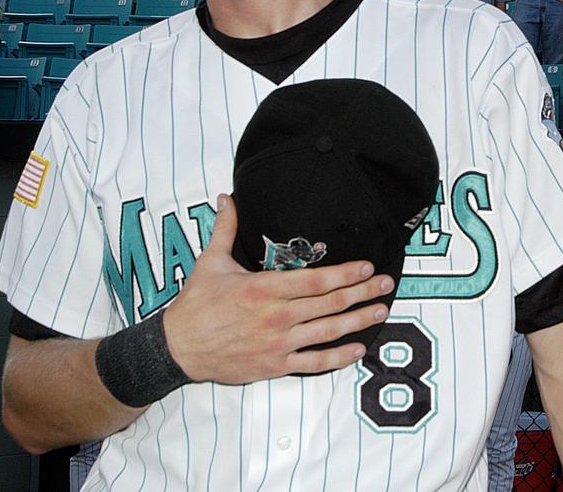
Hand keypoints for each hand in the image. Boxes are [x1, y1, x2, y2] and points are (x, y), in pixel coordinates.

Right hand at [162, 195, 394, 382]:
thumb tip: (226, 198)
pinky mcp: (274, 365)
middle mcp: (275, 317)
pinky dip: (338, 358)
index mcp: (263, 289)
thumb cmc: (195, 304)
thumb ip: (226, 228)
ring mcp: (277, 343)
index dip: (344, 273)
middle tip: (386, 284)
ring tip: (380, 310)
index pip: (314, 280)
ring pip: (327, 332)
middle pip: (329, 304)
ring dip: (358, 321)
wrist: (176, 349)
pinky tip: (358, 349)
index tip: (366, 266)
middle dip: (361, 293)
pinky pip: (313, 363)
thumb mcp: (210, 262)